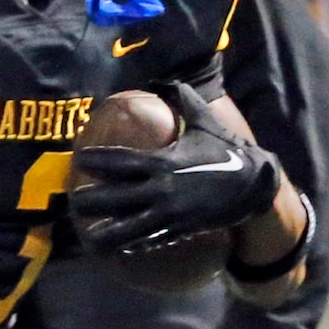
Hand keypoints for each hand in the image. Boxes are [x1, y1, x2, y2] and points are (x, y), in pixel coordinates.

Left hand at [71, 89, 282, 253]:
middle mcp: (162, 189)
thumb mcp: (205, 122)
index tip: (80, 159)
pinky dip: (135, 244)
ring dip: (109, 234)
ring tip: (90, 238)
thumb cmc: (226, 150)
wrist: (254, 185)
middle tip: (74, 201)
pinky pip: (152, 238)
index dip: (100, 161)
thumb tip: (164, 79)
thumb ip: (184, 99)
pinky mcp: (180, 229)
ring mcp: (171, 213)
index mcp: (164, 162)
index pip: (123, 162)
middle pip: (118, 198)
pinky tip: (119, 248)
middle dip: (94, 201)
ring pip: (131, 228)